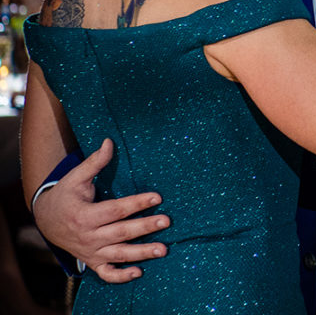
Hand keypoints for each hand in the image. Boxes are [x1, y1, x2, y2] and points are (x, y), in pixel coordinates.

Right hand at [33, 139, 169, 282]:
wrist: (46, 220)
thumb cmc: (66, 195)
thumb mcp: (76, 177)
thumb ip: (94, 162)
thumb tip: (110, 141)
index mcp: (84, 215)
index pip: (115, 210)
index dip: (136, 203)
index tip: (157, 197)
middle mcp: (88, 236)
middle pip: (120, 233)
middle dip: (144, 227)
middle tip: (167, 221)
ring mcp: (90, 251)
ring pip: (118, 255)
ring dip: (141, 253)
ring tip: (163, 250)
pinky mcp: (92, 262)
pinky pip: (106, 274)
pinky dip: (121, 276)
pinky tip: (139, 272)